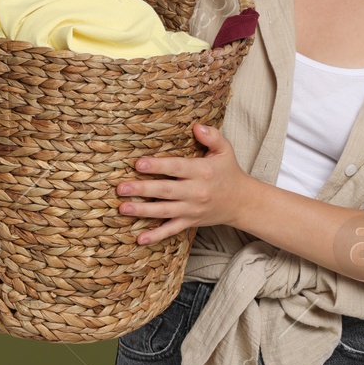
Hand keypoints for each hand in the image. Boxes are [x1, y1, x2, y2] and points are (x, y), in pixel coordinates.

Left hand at [118, 123, 253, 245]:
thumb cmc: (228, 172)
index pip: (176, 168)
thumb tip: (197, 126)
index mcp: (202, 171)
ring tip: (123, 208)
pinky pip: (171, 230)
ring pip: (164, 211)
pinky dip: (156, 235)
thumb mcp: (225, 150)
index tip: (138, 163)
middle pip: (165, 191)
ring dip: (142, 211)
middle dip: (142, 190)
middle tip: (121, 188)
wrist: (242, 202)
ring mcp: (192, 209)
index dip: (157, 166)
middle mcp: (196, 192)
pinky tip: (139, 239)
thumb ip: (212, 136)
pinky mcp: (190, 222)